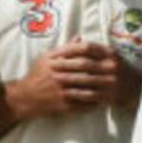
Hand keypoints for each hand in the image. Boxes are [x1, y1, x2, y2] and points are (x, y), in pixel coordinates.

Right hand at [12, 40, 137, 118]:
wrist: (24, 97)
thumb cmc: (37, 76)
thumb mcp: (46, 58)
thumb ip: (64, 49)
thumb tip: (80, 38)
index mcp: (55, 59)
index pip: (80, 49)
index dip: (98, 49)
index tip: (110, 51)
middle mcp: (58, 73)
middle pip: (86, 66)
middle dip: (103, 67)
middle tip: (117, 67)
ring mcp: (60, 89)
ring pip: (86, 86)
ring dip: (101, 85)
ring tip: (114, 85)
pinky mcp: (62, 104)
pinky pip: (82, 103)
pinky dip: (93, 102)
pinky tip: (103, 101)